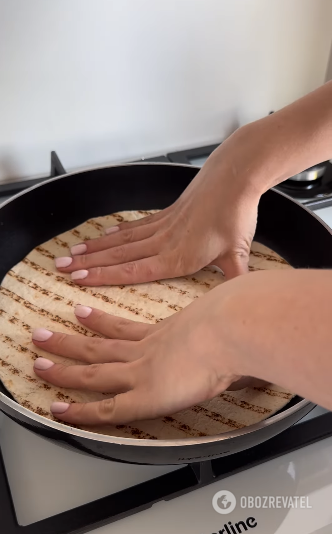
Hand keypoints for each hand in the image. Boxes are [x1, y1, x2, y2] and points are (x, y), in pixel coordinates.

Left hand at [32, 284, 250, 424]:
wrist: (231, 328)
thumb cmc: (235, 323)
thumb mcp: (227, 322)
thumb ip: (227, 338)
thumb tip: (245, 352)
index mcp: (164, 333)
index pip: (123, 329)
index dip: (100, 322)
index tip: (81, 312)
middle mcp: (146, 351)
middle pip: (98, 347)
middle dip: (68, 342)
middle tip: (42, 335)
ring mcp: (142, 373)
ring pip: (93, 371)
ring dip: (63, 367)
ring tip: (38, 360)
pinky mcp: (144, 397)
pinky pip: (106, 409)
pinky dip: (81, 412)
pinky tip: (60, 411)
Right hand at [55, 128, 260, 285]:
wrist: (234, 177)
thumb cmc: (235, 216)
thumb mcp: (237, 253)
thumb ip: (234, 280)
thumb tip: (241, 304)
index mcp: (177, 258)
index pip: (133, 271)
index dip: (104, 276)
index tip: (79, 279)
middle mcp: (163, 243)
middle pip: (119, 255)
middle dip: (88, 263)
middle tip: (61, 267)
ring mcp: (162, 227)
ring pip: (122, 240)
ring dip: (96, 247)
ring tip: (72, 252)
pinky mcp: (166, 213)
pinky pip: (135, 226)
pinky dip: (117, 232)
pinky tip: (104, 235)